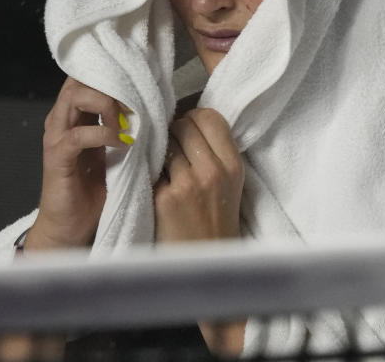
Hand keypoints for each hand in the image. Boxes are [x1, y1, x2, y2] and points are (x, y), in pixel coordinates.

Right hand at [25, 77, 131, 250]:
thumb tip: (157, 106)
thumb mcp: (117, 151)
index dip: (113, 72)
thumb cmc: (96, 190)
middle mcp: (62, 119)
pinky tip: (122, 144)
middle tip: (135, 103)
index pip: (89, 77)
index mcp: (77, 115)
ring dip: (107, 105)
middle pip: (80, 79)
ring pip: (75, 96)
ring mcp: (57, 136)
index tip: (141, 82)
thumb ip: (127, 127)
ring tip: (127, 124)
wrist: (71, 228)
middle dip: (111, 84)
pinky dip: (103, 134)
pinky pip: (78, 134)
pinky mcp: (57, 157)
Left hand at [154, 108, 243, 242]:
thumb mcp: (230, 184)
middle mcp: (213, 171)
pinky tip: (157, 187)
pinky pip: (151, 167)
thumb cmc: (215, 222)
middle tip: (174, 152)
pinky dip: (151, 173)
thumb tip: (186, 119)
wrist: (205, 266)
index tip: (189, 131)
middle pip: (184, 125)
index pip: (210, 116)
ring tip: (167, 171)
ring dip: (160, 152)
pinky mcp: (164, 198)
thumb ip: (215, 153)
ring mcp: (187, 184)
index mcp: (233, 165)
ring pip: (164, 143)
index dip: (194, 118)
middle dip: (174, 133)